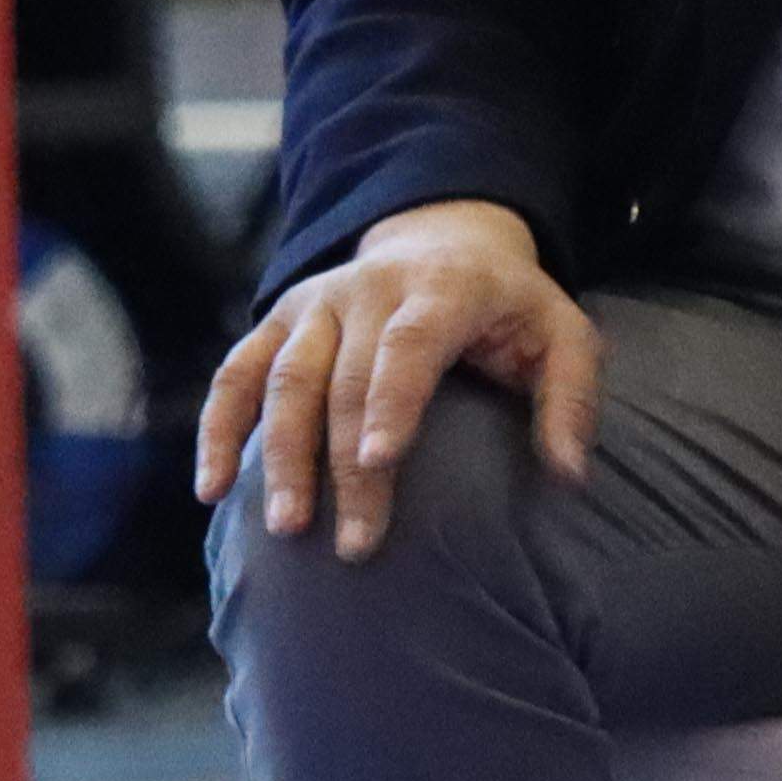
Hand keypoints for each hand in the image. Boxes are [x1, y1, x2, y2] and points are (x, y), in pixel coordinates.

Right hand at [196, 198, 603, 561]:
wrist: (442, 235)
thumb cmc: (507, 305)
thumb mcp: (563, 333)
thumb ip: (571, 399)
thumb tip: (570, 475)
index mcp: (441, 289)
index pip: (407, 345)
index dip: (390, 402)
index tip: (379, 462)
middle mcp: (367, 289)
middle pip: (343, 381)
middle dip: (342, 466)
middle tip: (354, 545)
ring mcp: (315, 303)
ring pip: (283, 379)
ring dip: (278, 455)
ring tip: (285, 525)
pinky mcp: (279, 320)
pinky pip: (237, 373)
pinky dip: (219, 428)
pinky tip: (210, 488)